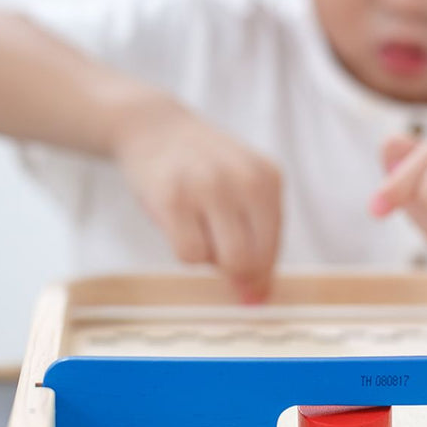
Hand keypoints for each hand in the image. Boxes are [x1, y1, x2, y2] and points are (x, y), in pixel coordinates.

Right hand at [111, 96, 281, 301]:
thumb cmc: (204, 168)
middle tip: (216, 253)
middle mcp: (242, 180)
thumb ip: (258, 240)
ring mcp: (206, 187)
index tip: (250, 290)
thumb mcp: (244, 189)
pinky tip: (177, 224)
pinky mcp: (171, 198)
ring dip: (207, 257)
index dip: (260, 276)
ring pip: (219, 261)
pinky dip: (183, 251)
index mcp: (268, 180)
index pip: (272, 249)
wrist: (153, 126)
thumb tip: (257, 300)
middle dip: (233, 273)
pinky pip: (188, 256)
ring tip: (196, 227)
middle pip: (248, 262)